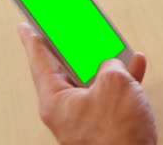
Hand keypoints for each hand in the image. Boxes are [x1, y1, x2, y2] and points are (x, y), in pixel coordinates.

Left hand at [17, 22, 156, 144]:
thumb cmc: (117, 135)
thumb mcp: (115, 83)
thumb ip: (111, 65)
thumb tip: (113, 65)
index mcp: (56, 101)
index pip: (40, 63)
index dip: (33, 41)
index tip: (27, 29)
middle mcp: (68, 111)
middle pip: (67, 71)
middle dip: (75, 50)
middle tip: (72, 33)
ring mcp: (87, 118)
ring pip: (93, 81)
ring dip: (106, 63)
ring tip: (115, 47)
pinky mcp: (106, 124)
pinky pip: (111, 94)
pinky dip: (123, 80)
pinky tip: (135, 67)